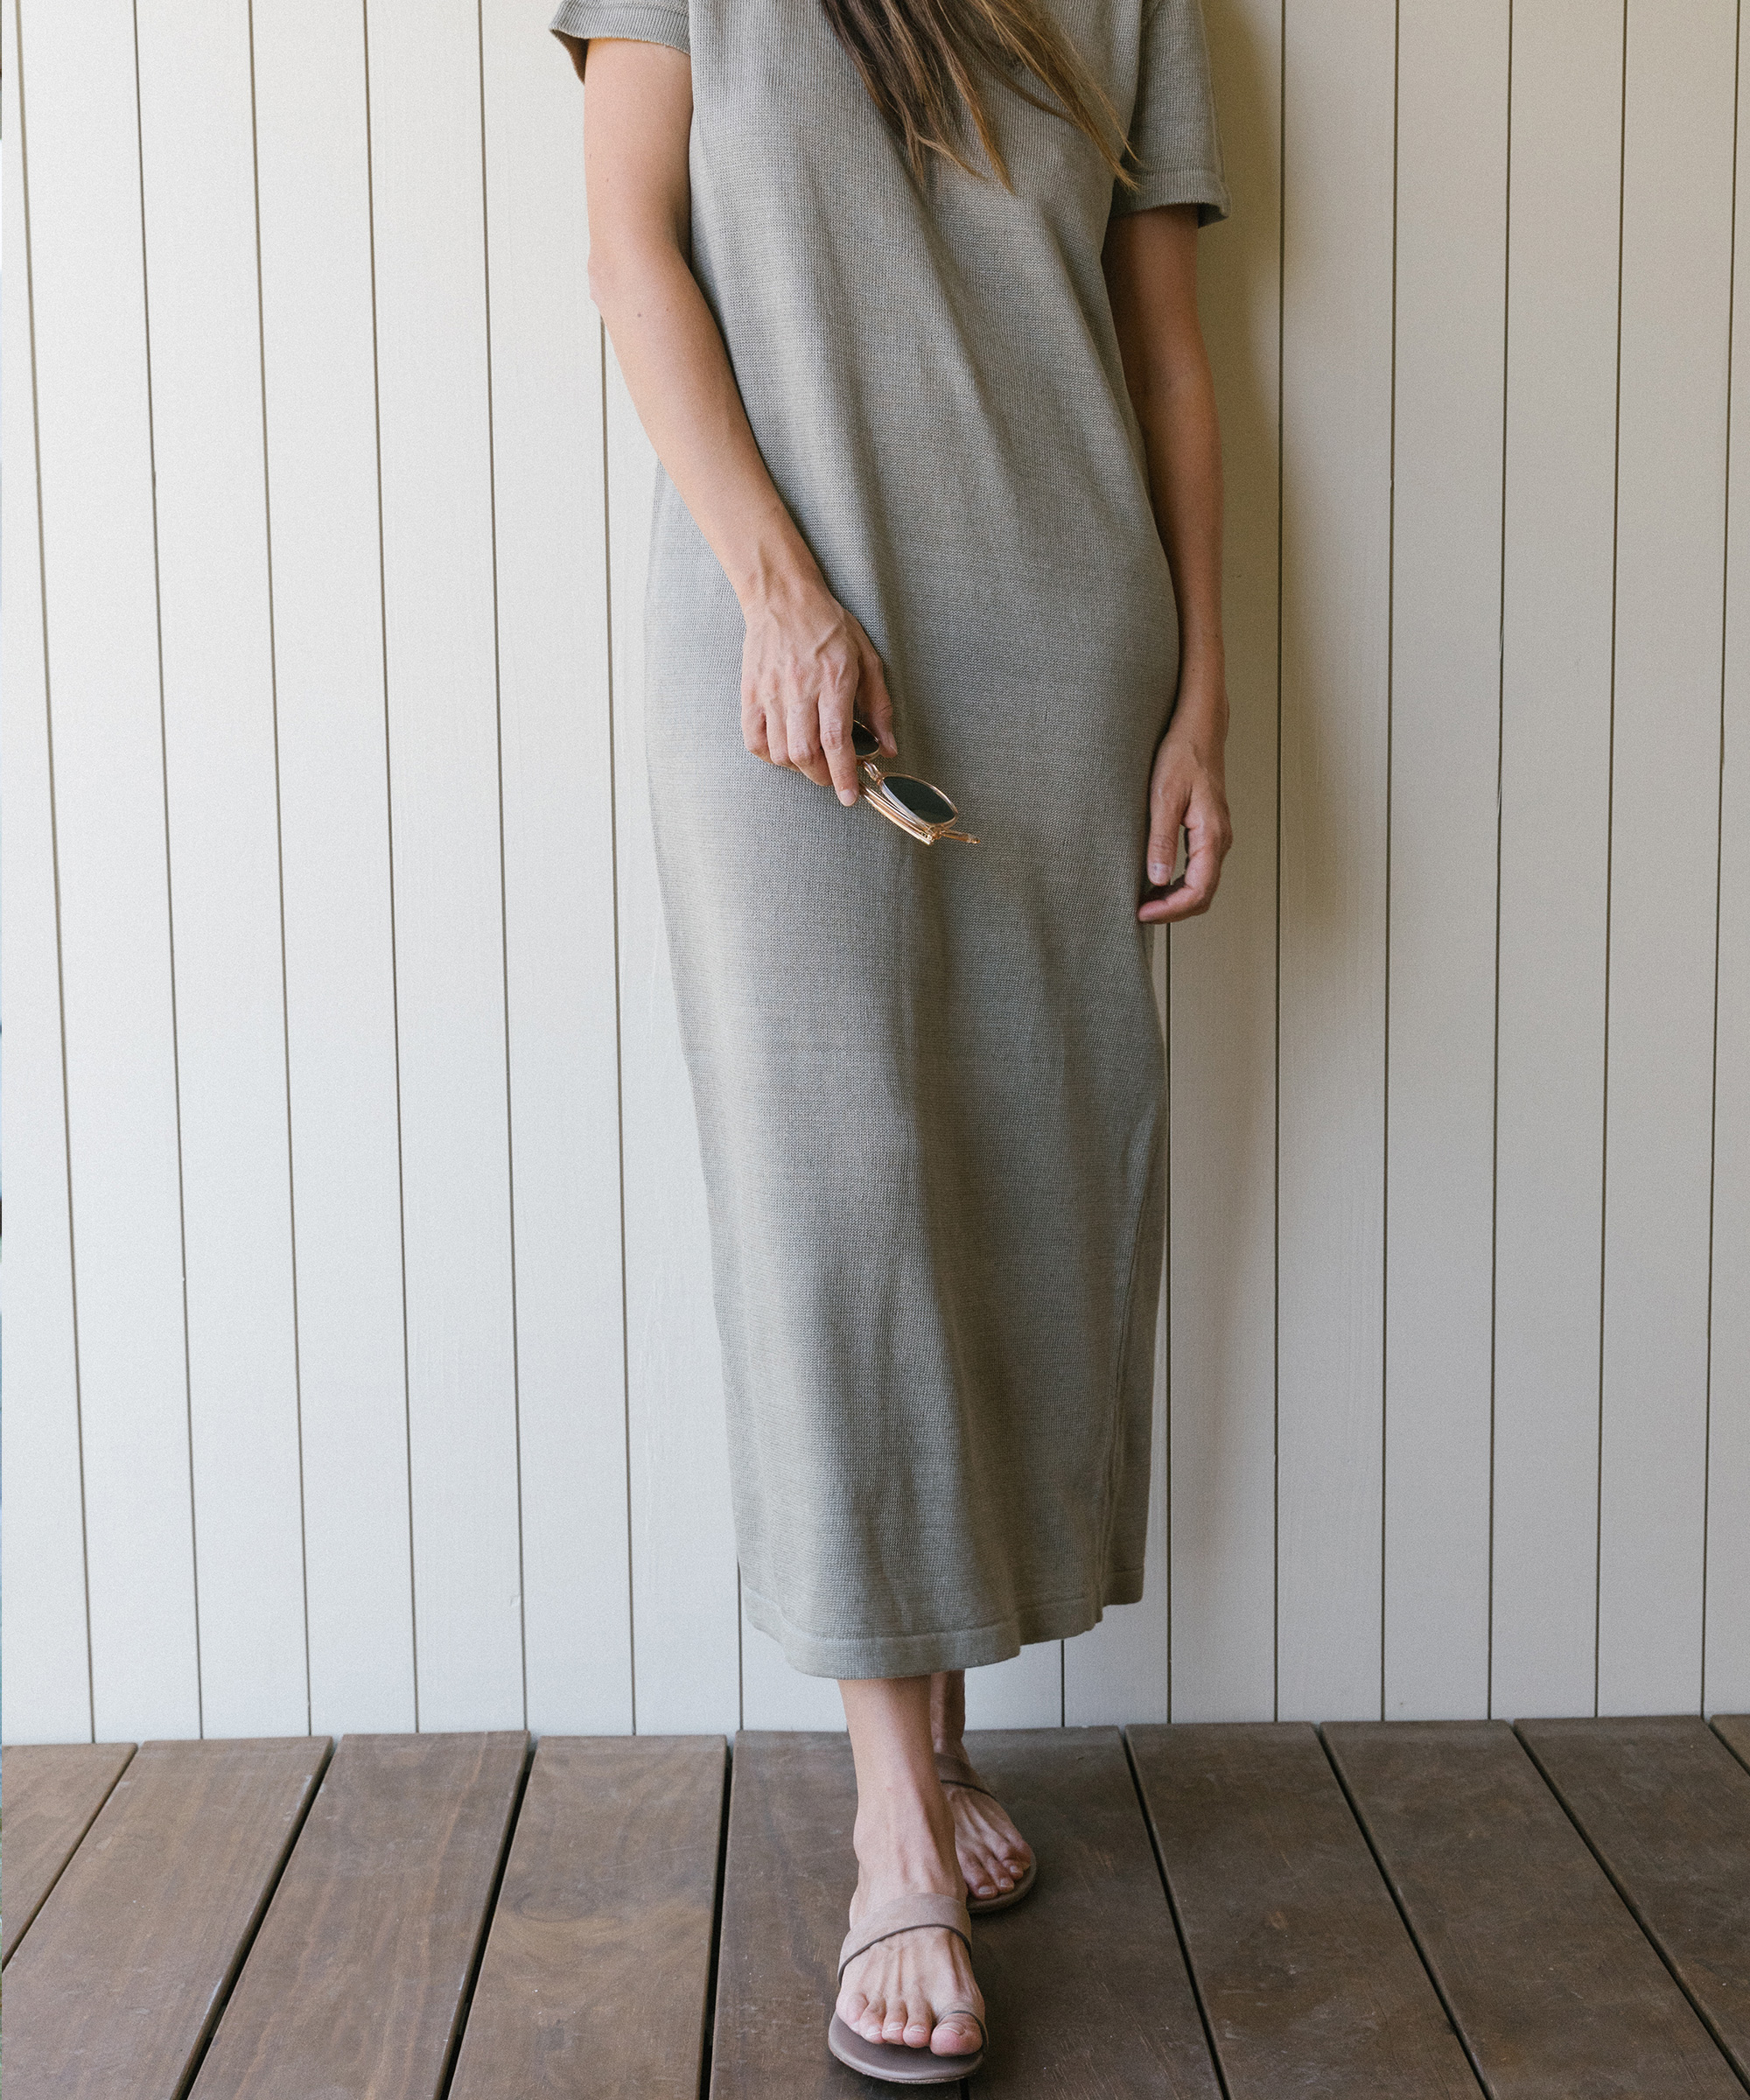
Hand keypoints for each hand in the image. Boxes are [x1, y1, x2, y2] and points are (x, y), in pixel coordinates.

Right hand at [740, 570, 896, 803]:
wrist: (782, 598)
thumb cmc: (829, 626)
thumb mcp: (867, 658)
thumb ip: (879, 706)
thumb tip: (888, 748)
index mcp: (833, 680)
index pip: (837, 741)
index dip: (844, 775)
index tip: (850, 797)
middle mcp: (800, 689)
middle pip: (806, 753)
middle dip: (822, 776)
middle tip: (833, 775)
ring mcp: (770, 692)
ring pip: (780, 752)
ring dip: (798, 767)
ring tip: (811, 759)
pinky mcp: (750, 693)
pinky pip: (754, 740)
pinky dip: (770, 755)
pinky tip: (784, 748)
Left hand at [1138, 683, 1231, 923]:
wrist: (1198, 727)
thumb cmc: (1182, 755)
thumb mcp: (1164, 796)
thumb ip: (1162, 839)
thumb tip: (1157, 878)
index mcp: (1212, 834)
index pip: (1199, 890)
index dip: (1172, 910)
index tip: (1142, 913)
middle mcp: (1220, 840)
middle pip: (1203, 894)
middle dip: (1173, 910)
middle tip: (1140, 912)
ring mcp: (1215, 836)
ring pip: (1202, 883)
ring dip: (1175, 898)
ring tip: (1144, 900)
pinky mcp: (1207, 831)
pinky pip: (1198, 868)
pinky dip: (1179, 882)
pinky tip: (1156, 880)